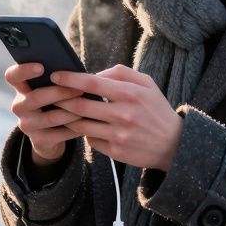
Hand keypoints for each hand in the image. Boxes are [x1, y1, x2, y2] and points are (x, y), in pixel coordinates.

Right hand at [4, 63, 84, 165]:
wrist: (50, 137)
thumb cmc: (55, 103)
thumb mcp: (50, 90)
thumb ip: (56, 79)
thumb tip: (77, 72)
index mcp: (21, 88)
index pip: (12, 76)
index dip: (24, 70)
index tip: (41, 67)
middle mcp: (19, 107)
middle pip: (35, 98)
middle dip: (60, 93)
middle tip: (80, 89)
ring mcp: (27, 125)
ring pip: (50, 118)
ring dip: (72, 111)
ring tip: (88, 106)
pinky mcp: (39, 141)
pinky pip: (60, 134)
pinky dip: (76, 127)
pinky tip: (88, 122)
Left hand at [51, 65, 182, 170]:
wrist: (174, 145)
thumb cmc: (156, 110)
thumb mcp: (147, 84)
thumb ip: (121, 73)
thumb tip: (94, 74)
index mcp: (130, 94)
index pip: (92, 82)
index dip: (70, 79)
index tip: (55, 75)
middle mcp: (123, 114)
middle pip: (80, 105)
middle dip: (60, 99)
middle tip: (51, 95)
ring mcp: (118, 135)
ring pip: (80, 125)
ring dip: (67, 117)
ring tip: (61, 111)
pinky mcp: (115, 151)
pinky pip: (90, 140)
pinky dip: (84, 133)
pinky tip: (83, 127)